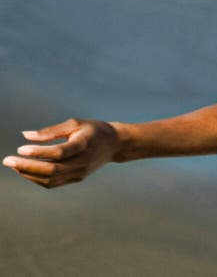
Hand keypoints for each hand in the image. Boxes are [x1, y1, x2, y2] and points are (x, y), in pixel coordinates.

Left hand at [2, 118, 118, 188]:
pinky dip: (37, 179)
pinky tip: (26, 171)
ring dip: (29, 174)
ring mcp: (80, 173)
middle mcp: (82, 162)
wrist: (114, 144)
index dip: (38, 152)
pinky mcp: (77, 178)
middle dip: (27, 166)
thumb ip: (51, 131)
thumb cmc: (93, 130)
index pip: (59, 153)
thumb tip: (26, 135)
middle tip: (7, 160)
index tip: (20, 148)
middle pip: (52, 169)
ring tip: (14, 165)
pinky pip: (53, 183)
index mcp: (84, 145)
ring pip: (50, 179)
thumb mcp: (75, 123)